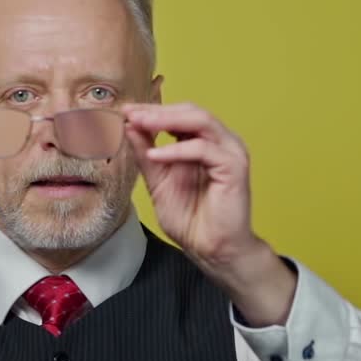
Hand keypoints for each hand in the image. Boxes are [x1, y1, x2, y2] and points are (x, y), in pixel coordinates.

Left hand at [123, 102, 295, 325]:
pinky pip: (204, 149)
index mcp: (205, 143)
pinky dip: (178, 149)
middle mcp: (221, 142)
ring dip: (167, 120)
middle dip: (158, 111)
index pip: (180, 115)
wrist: (212, 250)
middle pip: (191, 111)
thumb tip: (130, 126)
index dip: (153, 110)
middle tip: (130, 113)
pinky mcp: (234, 167)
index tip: (125, 111)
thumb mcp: (158, 182)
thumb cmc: (192, 219)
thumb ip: (147, 155)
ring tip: (140, 123)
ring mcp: (230, 152)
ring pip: (200, 121)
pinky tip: (156, 155)